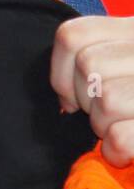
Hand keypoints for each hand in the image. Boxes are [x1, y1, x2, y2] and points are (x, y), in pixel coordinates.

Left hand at [50, 15, 133, 166]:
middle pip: (89, 66)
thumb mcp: (125, 66)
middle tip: (110, 116)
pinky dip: (117, 150)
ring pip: (107, 99)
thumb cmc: (131, 102)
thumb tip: (65, 101)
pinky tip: (127, 152)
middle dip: (88, 102)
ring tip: (125, 129)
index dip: (61, 73)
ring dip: (105, 126)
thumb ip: (99, 67)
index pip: (73, 37)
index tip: (73, 96)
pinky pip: (121, 136)